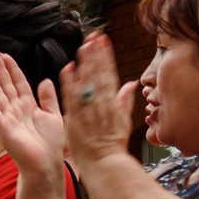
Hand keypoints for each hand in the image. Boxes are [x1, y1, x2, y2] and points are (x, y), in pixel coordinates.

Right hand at [0, 50, 67, 180]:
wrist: (46, 164)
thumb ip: (48, 98)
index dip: (12, 69)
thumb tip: (45, 80)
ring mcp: (8, 119)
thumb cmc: (51, 144)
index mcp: (28, 106)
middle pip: (5, 86)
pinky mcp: (4, 129)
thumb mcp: (54, 115)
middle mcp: (16, 110)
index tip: (5, 55)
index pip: (18, 83)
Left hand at [57, 34, 136, 168]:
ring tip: (83, 45)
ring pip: (87, 83)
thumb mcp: (124, 121)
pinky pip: (72, 98)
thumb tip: (131, 84)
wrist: (104, 163)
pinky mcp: (76, 118)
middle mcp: (101, 104)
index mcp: (113, 103)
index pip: (110, 74)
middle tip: (94, 36)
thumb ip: (125, 101)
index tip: (104, 41)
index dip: (106, 57)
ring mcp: (88, 111)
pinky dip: (69, 83)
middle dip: (97, 54)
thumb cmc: (113, 144)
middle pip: (99, 74)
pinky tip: (67, 68)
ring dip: (85, 63)